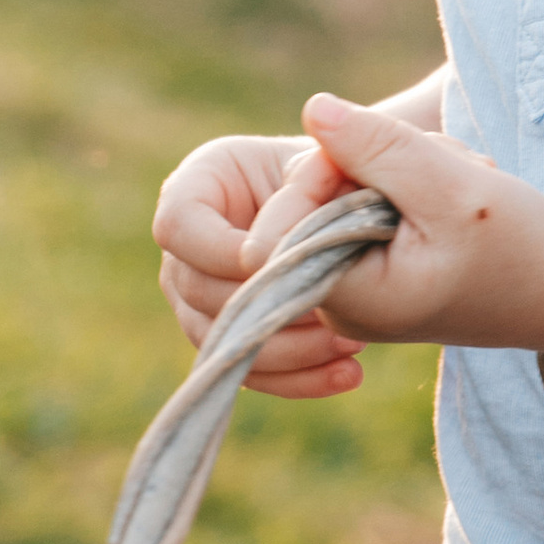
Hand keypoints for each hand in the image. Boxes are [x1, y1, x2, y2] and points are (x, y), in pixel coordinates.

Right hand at [153, 134, 364, 399]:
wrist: (365, 209)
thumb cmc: (347, 173)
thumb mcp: (332, 165)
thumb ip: (302, 189)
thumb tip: (259, 254)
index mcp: (204, 179)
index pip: (178, 222)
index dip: (218, 252)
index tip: (273, 264)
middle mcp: (190, 239)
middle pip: (194, 287)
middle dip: (261, 305)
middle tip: (328, 310)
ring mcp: (201, 290)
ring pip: (217, 337)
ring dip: (285, 348)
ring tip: (349, 343)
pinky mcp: (230, 333)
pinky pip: (248, 368)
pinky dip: (299, 378)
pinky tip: (348, 372)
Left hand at [256, 95, 543, 350]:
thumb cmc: (518, 248)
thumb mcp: (452, 188)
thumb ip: (379, 148)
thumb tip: (313, 109)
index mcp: (349, 300)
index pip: (281, 222)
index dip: (320, 173)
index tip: (379, 164)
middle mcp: (339, 302)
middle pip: (309, 200)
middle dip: (371, 167)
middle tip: (440, 175)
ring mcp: (354, 288)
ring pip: (340, 193)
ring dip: (397, 171)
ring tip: (455, 188)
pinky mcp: (373, 268)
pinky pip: (361, 205)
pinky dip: (404, 187)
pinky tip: (448, 198)